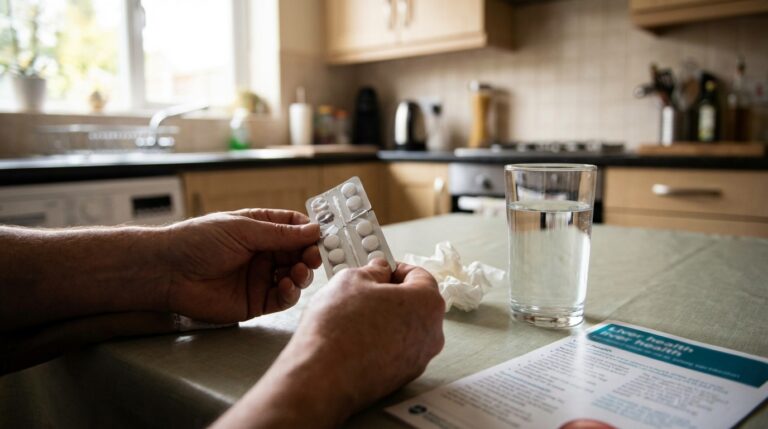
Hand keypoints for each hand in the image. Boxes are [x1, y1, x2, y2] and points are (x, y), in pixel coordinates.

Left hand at [162, 209, 320, 322]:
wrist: (168, 272)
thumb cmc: (197, 241)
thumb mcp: (243, 229)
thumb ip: (280, 234)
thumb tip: (314, 230)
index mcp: (259, 229)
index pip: (294, 228)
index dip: (310, 232)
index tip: (324, 236)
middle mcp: (263, 253)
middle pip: (299, 254)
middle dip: (310, 256)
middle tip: (315, 258)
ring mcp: (260, 278)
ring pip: (295, 277)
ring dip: (302, 275)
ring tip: (298, 273)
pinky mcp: (255, 302)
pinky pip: (282, 299)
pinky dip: (290, 294)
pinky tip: (287, 287)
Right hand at [296, 260, 445, 408]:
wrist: (322, 378)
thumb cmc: (338, 329)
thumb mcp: (351, 280)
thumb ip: (373, 271)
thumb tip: (379, 271)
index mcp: (427, 304)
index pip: (420, 275)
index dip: (396, 268)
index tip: (379, 269)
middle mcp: (431, 334)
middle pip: (416, 304)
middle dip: (391, 295)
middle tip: (364, 291)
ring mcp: (418, 360)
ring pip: (405, 329)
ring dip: (385, 319)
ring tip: (354, 317)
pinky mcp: (401, 379)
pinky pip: (395, 350)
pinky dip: (380, 342)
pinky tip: (355, 339)